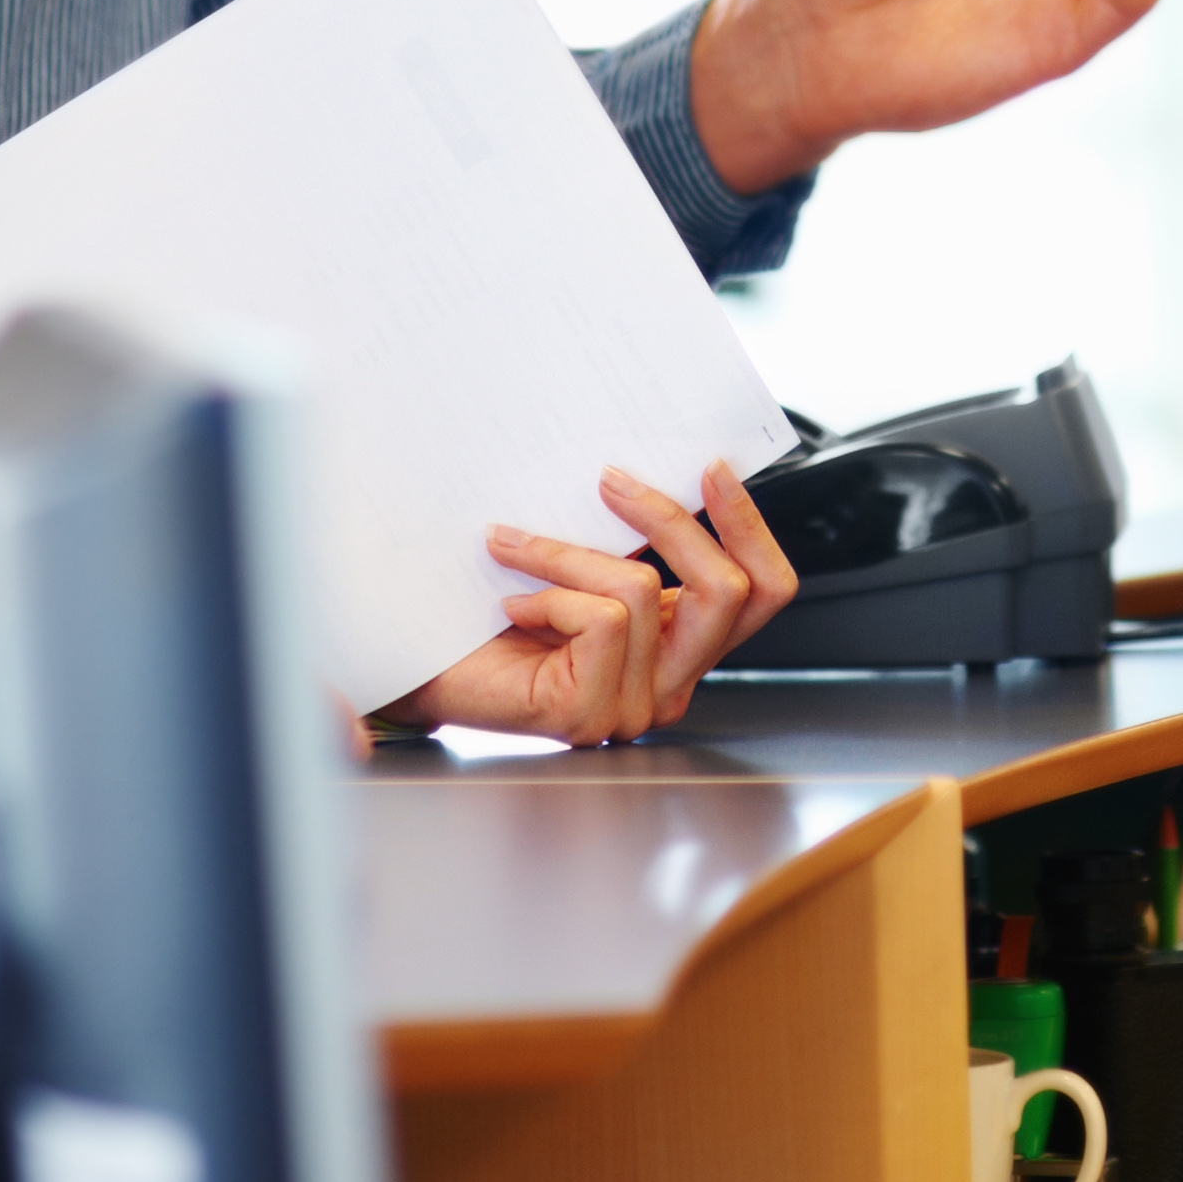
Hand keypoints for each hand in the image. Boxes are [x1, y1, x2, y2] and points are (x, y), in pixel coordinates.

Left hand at [383, 462, 799, 742]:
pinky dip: (549, 591)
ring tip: (515, 546)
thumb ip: (633, 546)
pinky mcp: (588, 712)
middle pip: (729, 591)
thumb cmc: (488, 618)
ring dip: (571, 551)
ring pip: (645, 591)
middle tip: (612, 479)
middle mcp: (669, 683)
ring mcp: (633, 705)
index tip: (710, 469)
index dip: (750, 526)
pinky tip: (511, 604)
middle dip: (674, 521)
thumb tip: (652, 472)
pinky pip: (599, 618)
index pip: (764, 593)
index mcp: (679, 646)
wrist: (418, 672)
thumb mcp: (583, 568)